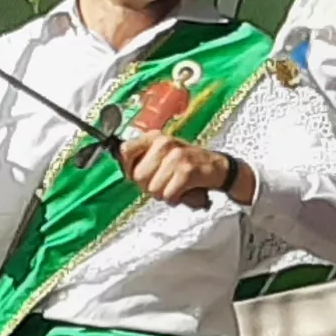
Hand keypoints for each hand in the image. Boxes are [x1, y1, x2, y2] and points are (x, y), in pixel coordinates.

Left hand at [115, 128, 243, 209]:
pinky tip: (183, 190)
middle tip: (163, 182)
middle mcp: (164, 143)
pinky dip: (175, 198)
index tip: (138, 173)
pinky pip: (168, 194)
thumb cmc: (185, 164)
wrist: (217, 167)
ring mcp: (176, 156)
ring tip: (175, 185)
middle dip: (148, 186)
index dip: (127, 168)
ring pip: (153, 189)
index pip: (124, 151)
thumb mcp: (161, 154)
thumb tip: (118, 167)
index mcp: (153, 137)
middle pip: (138, 177)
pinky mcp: (187, 170)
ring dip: (163, 194)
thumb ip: (141, 159)